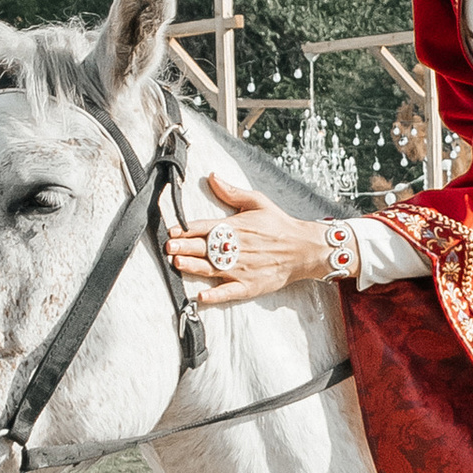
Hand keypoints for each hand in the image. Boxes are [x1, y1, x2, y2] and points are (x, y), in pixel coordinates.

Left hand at [163, 166, 332, 305]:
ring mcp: (241, 269)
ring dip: (193, 266)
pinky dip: (215, 295)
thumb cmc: (279, 225)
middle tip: (169, 246)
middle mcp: (236, 248)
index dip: (186, 228)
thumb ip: (232, 192)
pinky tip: (201, 296)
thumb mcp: (257, 202)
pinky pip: (228, 292)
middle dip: (184, 246)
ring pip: (211, 268)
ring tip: (177, 262)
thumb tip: (212, 176)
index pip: (205, 227)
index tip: (172, 230)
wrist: (303, 248)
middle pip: (205, 247)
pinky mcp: (249, 286)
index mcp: (235, 227)